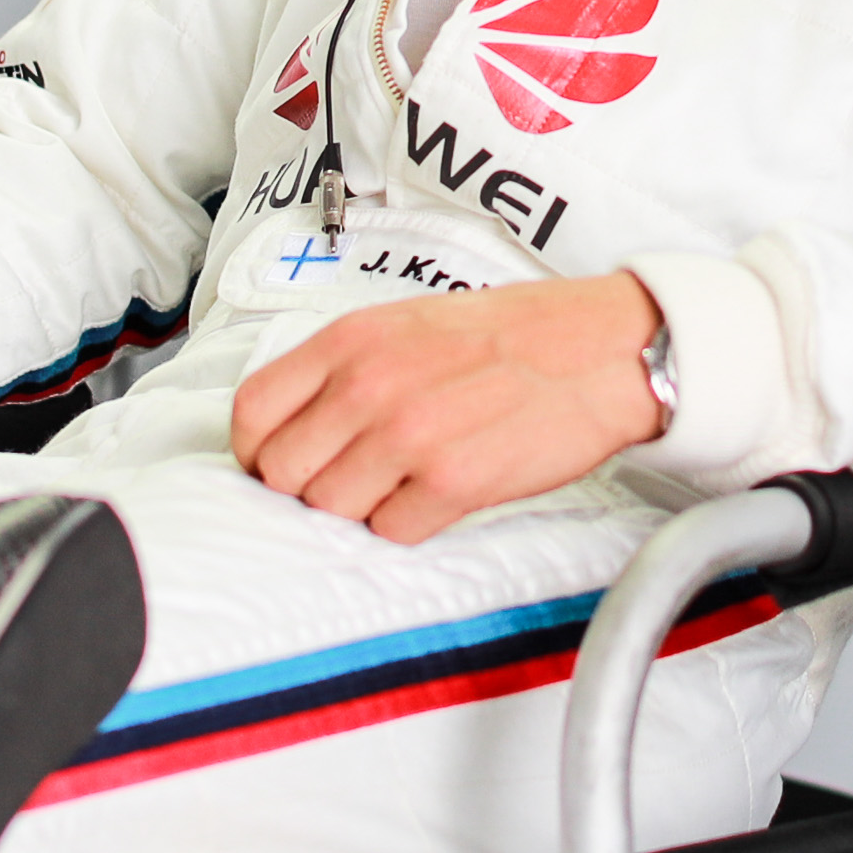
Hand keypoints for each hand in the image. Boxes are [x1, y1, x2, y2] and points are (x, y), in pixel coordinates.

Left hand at [230, 272, 665, 543]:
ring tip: (401, 483)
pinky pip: (392, 531)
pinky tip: (437, 493)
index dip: (258, 452)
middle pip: (282, 474)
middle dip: (309, 488)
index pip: (252, 414)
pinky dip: (408, 523)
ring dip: (360, 508)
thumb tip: (295, 423)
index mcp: (352, 340)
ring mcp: (409, 435)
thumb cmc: (512, 335)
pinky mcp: (452, 482)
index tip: (281, 462)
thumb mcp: (408, 322)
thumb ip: (344, 366)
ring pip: (331, 511)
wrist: (600, 349)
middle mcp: (370, 386)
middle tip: (349, 480)